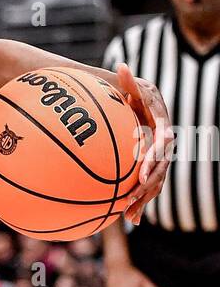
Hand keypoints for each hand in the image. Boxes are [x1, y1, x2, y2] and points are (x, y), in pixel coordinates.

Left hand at [116, 63, 172, 225]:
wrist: (142, 105)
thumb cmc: (134, 96)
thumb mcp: (132, 88)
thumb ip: (128, 81)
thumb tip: (122, 66)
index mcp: (162, 128)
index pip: (161, 146)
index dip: (153, 158)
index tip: (142, 171)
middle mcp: (165, 146)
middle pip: (159, 170)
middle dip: (146, 186)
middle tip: (130, 199)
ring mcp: (160, 159)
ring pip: (155, 183)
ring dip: (143, 200)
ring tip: (128, 216)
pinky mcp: (151, 169)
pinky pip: (148, 188)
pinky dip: (140, 203)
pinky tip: (130, 220)